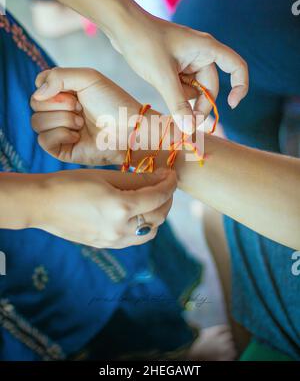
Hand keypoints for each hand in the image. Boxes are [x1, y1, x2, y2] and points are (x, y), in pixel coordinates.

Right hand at [30, 168, 176, 247]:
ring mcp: (113, 241)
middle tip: (164, 184)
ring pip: (150, 231)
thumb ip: (136, 179)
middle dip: (167, 199)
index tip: (171, 174)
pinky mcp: (106, 245)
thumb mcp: (105, 176)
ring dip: (157, 215)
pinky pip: (134, 238)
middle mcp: (121, 229)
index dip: (169, 184)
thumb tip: (161, 177)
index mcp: (122, 208)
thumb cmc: (71, 184)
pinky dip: (143, 225)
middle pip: (159, 216)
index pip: (158, 197)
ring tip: (152, 199)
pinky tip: (136, 212)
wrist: (42, 205)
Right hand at [31, 68, 139, 165]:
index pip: (39, 86)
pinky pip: (43, 140)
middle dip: (59, 104)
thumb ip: (58, 76)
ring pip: (36, 122)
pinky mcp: (61, 149)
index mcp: (65, 93)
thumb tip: (38, 94)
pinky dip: (60, 135)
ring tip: (82, 123)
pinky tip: (78, 136)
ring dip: (62, 120)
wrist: (129, 130)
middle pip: (35, 104)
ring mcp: (59, 130)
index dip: (52, 87)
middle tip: (81, 108)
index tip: (74, 91)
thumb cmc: (113, 103)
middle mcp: (60, 111)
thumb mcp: (88, 77)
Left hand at [109, 10, 248, 132]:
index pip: (236, 67)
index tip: (231, 106)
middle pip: (210, 86)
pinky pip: (181, 85)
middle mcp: (200, 53)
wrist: (121, 25)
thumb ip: (178, 104)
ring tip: (163, 88)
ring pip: (194, 89)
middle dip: (198, 104)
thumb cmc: (143, 42)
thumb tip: (190, 129)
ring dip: (182, 97)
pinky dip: (174, 91)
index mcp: (207, 48)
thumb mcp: (162, 77)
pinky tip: (159, 84)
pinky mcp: (174, 64)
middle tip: (184, 121)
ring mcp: (187, 59)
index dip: (240, 87)